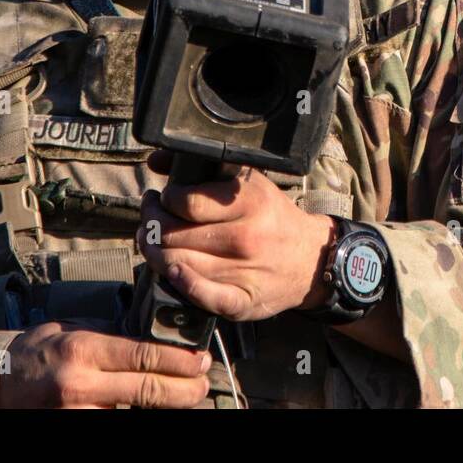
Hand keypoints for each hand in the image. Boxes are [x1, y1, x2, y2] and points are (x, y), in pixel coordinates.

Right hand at [0, 321, 211, 408]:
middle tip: (203, 385)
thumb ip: (110, 333)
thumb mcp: (71, 329)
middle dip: (185, 390)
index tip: (200, 361)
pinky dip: (138, 416)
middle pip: (149, 390)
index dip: (180, 362)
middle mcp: (82, 385)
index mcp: (83, 350)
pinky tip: (154, 411)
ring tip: (186, 399)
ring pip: (137, 413)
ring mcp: (78, 414)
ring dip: (167, 408)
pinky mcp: (75, 430)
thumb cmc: (34, 354)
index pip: (144, 357)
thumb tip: (153, 336)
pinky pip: (115, 424)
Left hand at [137, 152, 335, 321]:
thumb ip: (205, 168)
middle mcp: (246, 237)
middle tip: (151, 217)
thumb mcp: (250, 183)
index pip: (186, 203)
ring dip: (154, 252)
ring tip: (154, 240)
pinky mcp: (242, 301)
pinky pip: (201, 297)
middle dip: (151, 224)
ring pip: (176, 264)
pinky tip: (173, 270)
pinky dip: (180, 284)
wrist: (311, 258)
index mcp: (250, 203)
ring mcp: (244, 272)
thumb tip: (157, 161)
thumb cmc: (273, 217)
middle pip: (173, 234)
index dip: (165, 200)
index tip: (165, 198)